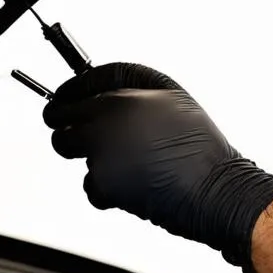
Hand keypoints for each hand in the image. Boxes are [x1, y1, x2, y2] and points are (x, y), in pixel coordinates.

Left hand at [42, 63, 272, 272]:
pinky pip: (89, 183)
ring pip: (71, 150)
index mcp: (127, 96)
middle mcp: (109, 120)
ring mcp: (102, 152)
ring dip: (88, 155)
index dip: (71, 90)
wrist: (212, 189)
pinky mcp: (102, 183)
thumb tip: (108, 90)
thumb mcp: (176, 99)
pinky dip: (104, 187)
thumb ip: (137, 88)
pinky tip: (132, 183)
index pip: (82, 83)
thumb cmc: (201, 148)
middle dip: (64, 123)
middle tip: (74, 133)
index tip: (65, 96)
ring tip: (126, 162)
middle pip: (61, 116)